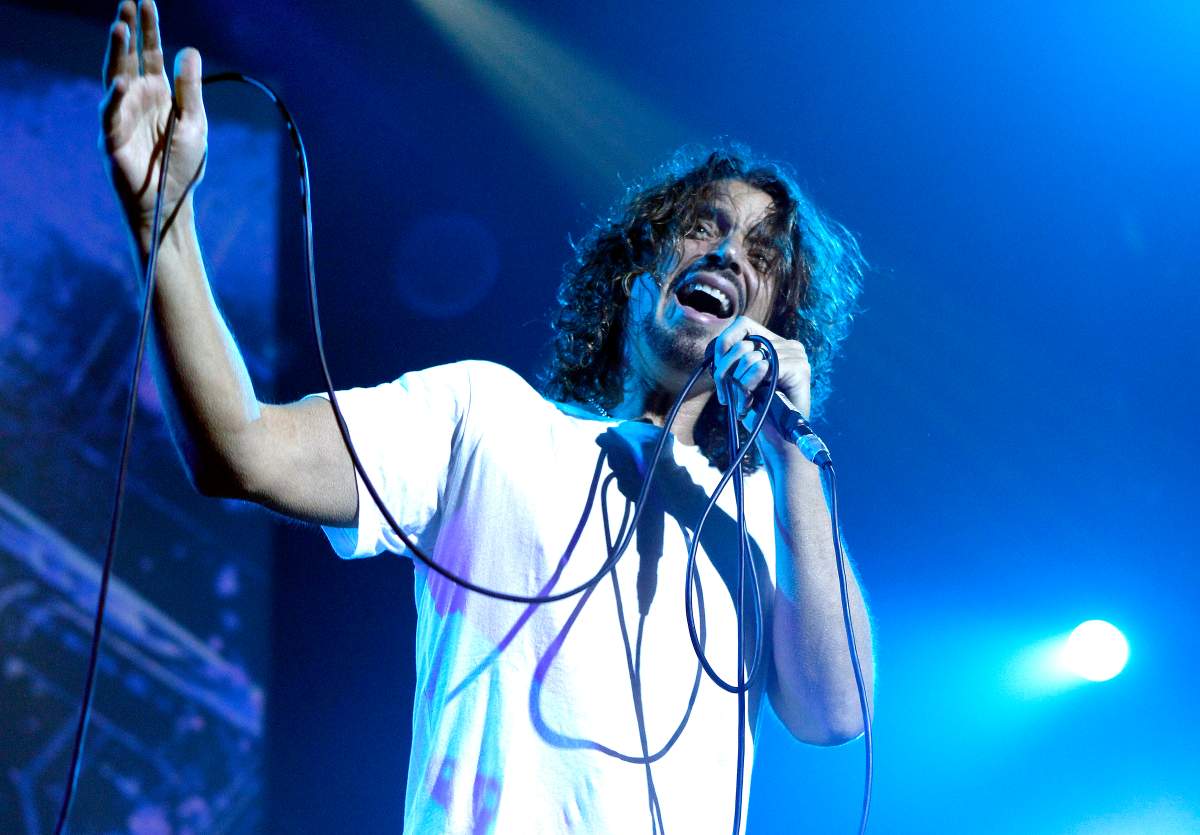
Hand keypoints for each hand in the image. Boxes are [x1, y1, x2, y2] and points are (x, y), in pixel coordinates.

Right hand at [101, 1, 206, 238]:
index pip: (152, 53)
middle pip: (130, 57)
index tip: (147, 1)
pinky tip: (121, 81)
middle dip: (129, 30)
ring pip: (115, 77)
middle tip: (128, 3)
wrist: (170, 203)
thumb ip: (191, 90)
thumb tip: (189, 49)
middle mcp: (137, 99)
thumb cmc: (183, 166)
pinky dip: (115, 97)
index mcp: (160, 93)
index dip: (149, 29)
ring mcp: (122, 115)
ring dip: (117, 53)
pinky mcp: (112, 137)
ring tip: (120, 27)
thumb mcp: (195, 123)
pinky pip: (111, 113)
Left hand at [711, 317, 812, 453]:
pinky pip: (763, 366)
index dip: (723, 343)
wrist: (777, 439)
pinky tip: (751, 402)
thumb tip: (714, 347)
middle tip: (724, 394)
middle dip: (725, 370)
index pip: (741, 324)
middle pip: (742, 343)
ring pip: (750, 357)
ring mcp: (796, 354)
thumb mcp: (739, 379)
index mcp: (774, 342)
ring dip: (738, 384)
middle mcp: (788, 344)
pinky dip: (749, 386)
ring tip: (743, 402)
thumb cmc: (758, 411)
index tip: (717, 370)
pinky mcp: (799, 367)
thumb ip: (732, 359)